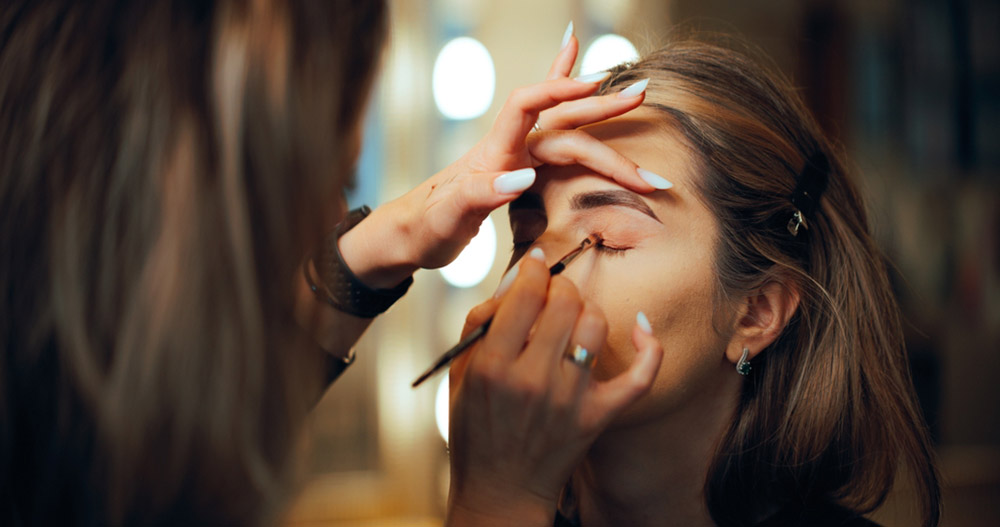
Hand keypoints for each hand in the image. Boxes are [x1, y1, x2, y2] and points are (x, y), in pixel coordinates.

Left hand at [339, 32, 664, 287]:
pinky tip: (572, 54)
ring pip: (567, 127)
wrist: (409, 235)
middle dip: (602, 109)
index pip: (526, 106)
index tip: (597, 89)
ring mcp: (516, 154)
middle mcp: (507, 146)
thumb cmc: (424, 229)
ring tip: (639, 96)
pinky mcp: (521, 164)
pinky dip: (563, 89)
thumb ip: (480, 195)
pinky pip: (551, 126)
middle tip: (642, 95)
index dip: (560, 91)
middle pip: (560, 119)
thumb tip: (524, 176)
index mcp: (490, 153)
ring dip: (602, 115)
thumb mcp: (446, 219)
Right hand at [444, 253, 662, 525]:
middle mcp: (533, 379)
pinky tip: (641, 328)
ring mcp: (570, 399)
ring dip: (587, 310)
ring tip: (575, 319)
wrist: (499, 489)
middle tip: (553, 294)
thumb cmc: (475, 429)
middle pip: (565, 301)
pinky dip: (648, 348)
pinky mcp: (598, 416)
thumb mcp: (460, 373)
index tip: (535, 265)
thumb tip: (517, 280)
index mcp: (492, 365)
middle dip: (560, 286)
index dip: (534, 268)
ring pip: (596, 324)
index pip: (526, 293)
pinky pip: (639, 375)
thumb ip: (480, 322)